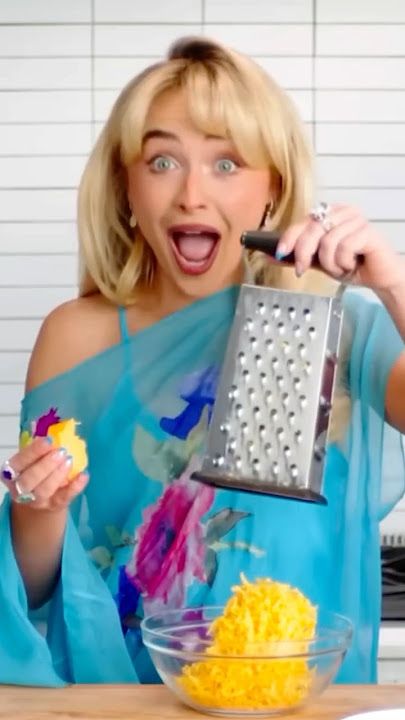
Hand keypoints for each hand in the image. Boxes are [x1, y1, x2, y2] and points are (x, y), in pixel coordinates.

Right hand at [1, 437, 88, 510]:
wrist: (41, 501)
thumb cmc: (36, 472)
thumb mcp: (33, 459)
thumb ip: (41, 448)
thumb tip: (58, 431)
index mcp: (12, 472)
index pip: (19, 462)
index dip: (34, 451)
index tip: (49, 440)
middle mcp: (20, 488)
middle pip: (29, 479)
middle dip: (46, 464)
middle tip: (61, 451)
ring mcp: (37, 500)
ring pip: (43, 490)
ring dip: (57, 475)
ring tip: (69, 460)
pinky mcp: (54, 506)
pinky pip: (63, 498)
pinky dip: (74, 487)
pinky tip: (84, 475)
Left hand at [276, 204, 404, 292]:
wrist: (378, 277)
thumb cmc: (351, 264)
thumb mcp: (317, 262)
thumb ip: (296, 257)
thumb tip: (269, 256)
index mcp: (330, 214)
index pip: (303, 221)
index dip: (289, 237)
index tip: (280, 253)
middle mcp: (342, 212)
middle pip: (312, 229)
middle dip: (304, 254)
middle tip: (303, 270)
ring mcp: (356, 219)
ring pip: (328, 241)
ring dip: (330, 263)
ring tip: (339, 267)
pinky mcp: (368, 231)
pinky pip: (344, 247)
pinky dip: (343, 263)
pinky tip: (351, 264)